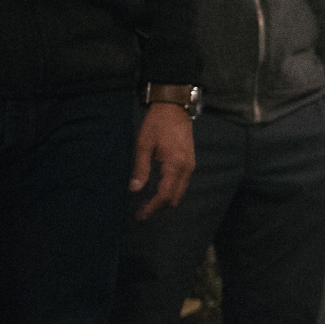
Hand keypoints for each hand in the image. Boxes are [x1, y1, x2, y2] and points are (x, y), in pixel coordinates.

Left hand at [129, 104, 195, 218]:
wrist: (174, 109)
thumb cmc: (157, 124)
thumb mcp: (143, 145)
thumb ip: (140, 168)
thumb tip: (134, 189)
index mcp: (175, 165)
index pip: (165, 194)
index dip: (153, 206)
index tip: (141, 214)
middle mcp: (186, 168)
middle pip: (175, 197)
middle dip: (159, 207)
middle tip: (142, 211)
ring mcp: (190, 166)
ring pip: (180, 192)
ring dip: (165, 200)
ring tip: (148, 203)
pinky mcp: (190, 162)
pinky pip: (182, 184)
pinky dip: (171, 191)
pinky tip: (158, 190)